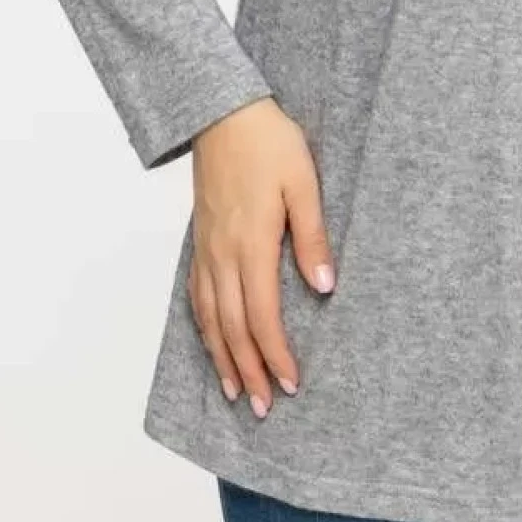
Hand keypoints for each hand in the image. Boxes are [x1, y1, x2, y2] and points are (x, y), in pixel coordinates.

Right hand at [186, 96, 336, 417]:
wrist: (223, 113)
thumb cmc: (269, 142)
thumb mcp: (303, 183)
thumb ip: (312, 236)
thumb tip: (324, 287)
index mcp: (252, 243)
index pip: (263, 315)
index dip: (276, 353)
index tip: (291, 383)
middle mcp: (223, 254)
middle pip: (233, 327)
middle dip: (250, 371)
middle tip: (265, 408)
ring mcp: (207, 249)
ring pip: (211, 318)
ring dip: (224, 359)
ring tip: (236, 393)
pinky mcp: (200, 240)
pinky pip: (197, 296)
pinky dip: (204, 329)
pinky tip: (213, 344)